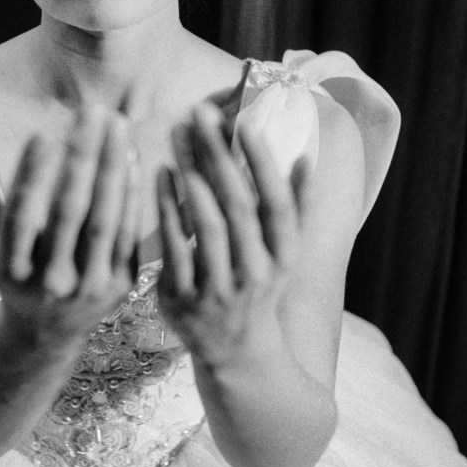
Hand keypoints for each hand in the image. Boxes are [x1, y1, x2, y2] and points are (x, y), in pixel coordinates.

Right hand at [0, 108, 140, 344]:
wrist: (46, 334)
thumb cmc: (14, 276)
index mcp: (11, 267)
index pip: (20, 216)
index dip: (30, 175)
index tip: (41, 132)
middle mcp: (49, 279)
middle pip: (68, 210)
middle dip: (82, 156)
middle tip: (92, 111)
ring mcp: (87, 284)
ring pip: (103, 219)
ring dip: (112, 167)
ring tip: (117, 124)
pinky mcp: (118, 284)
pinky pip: (127, 233)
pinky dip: (131, 195)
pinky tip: (133, 159)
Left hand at [157, 102, 313, 368]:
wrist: (236, 354)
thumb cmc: (261, 286)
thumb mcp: (286, 253)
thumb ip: (297, 205)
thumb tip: (306, 156)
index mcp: (284, 259)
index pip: (279, 204)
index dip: (264, 164)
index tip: (245, 122)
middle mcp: (256, 274)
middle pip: (238, 207)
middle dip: (218, 156)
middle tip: (199, 113)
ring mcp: (219, 290)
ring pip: (206, 224)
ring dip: (191, 173)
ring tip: (178, 133)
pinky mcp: (183, 300)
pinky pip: (173, 247)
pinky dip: (167, 208)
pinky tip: (160, 172)